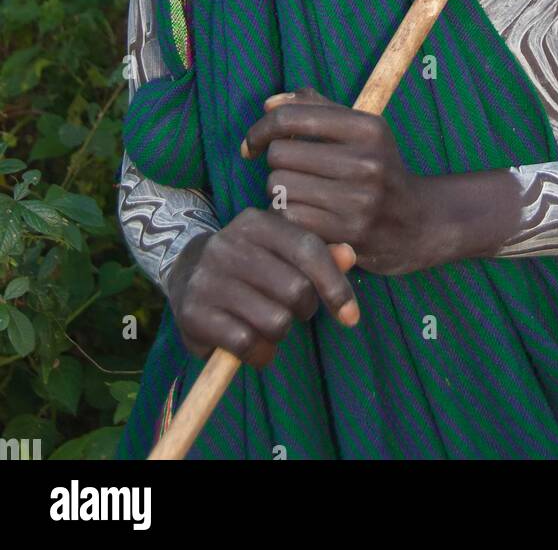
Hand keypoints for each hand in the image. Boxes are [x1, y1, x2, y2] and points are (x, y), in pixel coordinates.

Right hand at [166, 209, 358, 368]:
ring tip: (266, 325)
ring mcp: (207, 278)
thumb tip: (349, 256)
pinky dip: (259, 354)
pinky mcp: (193, 313)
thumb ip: (318, 254)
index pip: (308, 249)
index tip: (351, 316)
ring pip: (275, 322)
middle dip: (303, 310)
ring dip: (280, 335)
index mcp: (256, 222)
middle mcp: (228, 245)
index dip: (335, 285)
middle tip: (290, 311)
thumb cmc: (250, 265)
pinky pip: (248, 345)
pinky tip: (252, 346)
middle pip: (296, 290)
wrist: (185, 273)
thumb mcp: (280, 251)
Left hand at [242, 88, 428, 274]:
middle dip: (277, 164)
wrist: (417, 223)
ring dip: (280, 193)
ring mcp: (359, 199)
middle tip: (291, 173)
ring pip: (280, 187)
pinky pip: (289, 217)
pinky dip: (288, 217)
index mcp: (368, 127)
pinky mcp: (349, 233)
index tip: (253, 143)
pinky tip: (304, 216)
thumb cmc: (378, 169)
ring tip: (301, 195)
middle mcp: (366, 161)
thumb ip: (315, 108)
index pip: (290, 118)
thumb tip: (269, 104)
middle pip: (279, 154)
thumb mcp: (360, 131)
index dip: (260, 128)